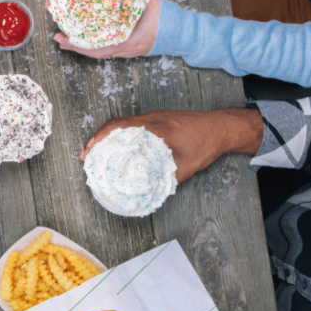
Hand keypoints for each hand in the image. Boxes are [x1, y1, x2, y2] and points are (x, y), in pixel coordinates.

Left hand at [54, 0, 159, 58]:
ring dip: (82, 46)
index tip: (66, 39)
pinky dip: (92, 44)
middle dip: (75, 47)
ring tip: (65, 39)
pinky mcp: (127, 48)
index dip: (80, 45)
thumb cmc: (167, 19)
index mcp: (128, 42)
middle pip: (94, 53)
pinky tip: (84, 37)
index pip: (99, 48)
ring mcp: (126, 51)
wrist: (182, 33)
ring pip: (99, 52)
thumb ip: (131, 2)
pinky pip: (106, 48)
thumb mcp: (149, 6)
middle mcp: (124, 50)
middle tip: (58, 39)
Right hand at [80, 109, 263, 183]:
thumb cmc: (207, 144)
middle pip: (117, 123)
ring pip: (124, 122)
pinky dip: (121, 133)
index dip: (101, 137)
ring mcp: (155, 116)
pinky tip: (119, 145)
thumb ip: (167, 179)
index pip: (121, 127)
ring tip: (98, 151)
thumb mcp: (187, 167)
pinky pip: (134, 123)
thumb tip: (149, 194)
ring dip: (109, 135)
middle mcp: (153, 118)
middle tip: (87, 154)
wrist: (223, 127)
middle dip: (98, 137)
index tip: (89, 150)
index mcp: (157, 128)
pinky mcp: (159, 118)